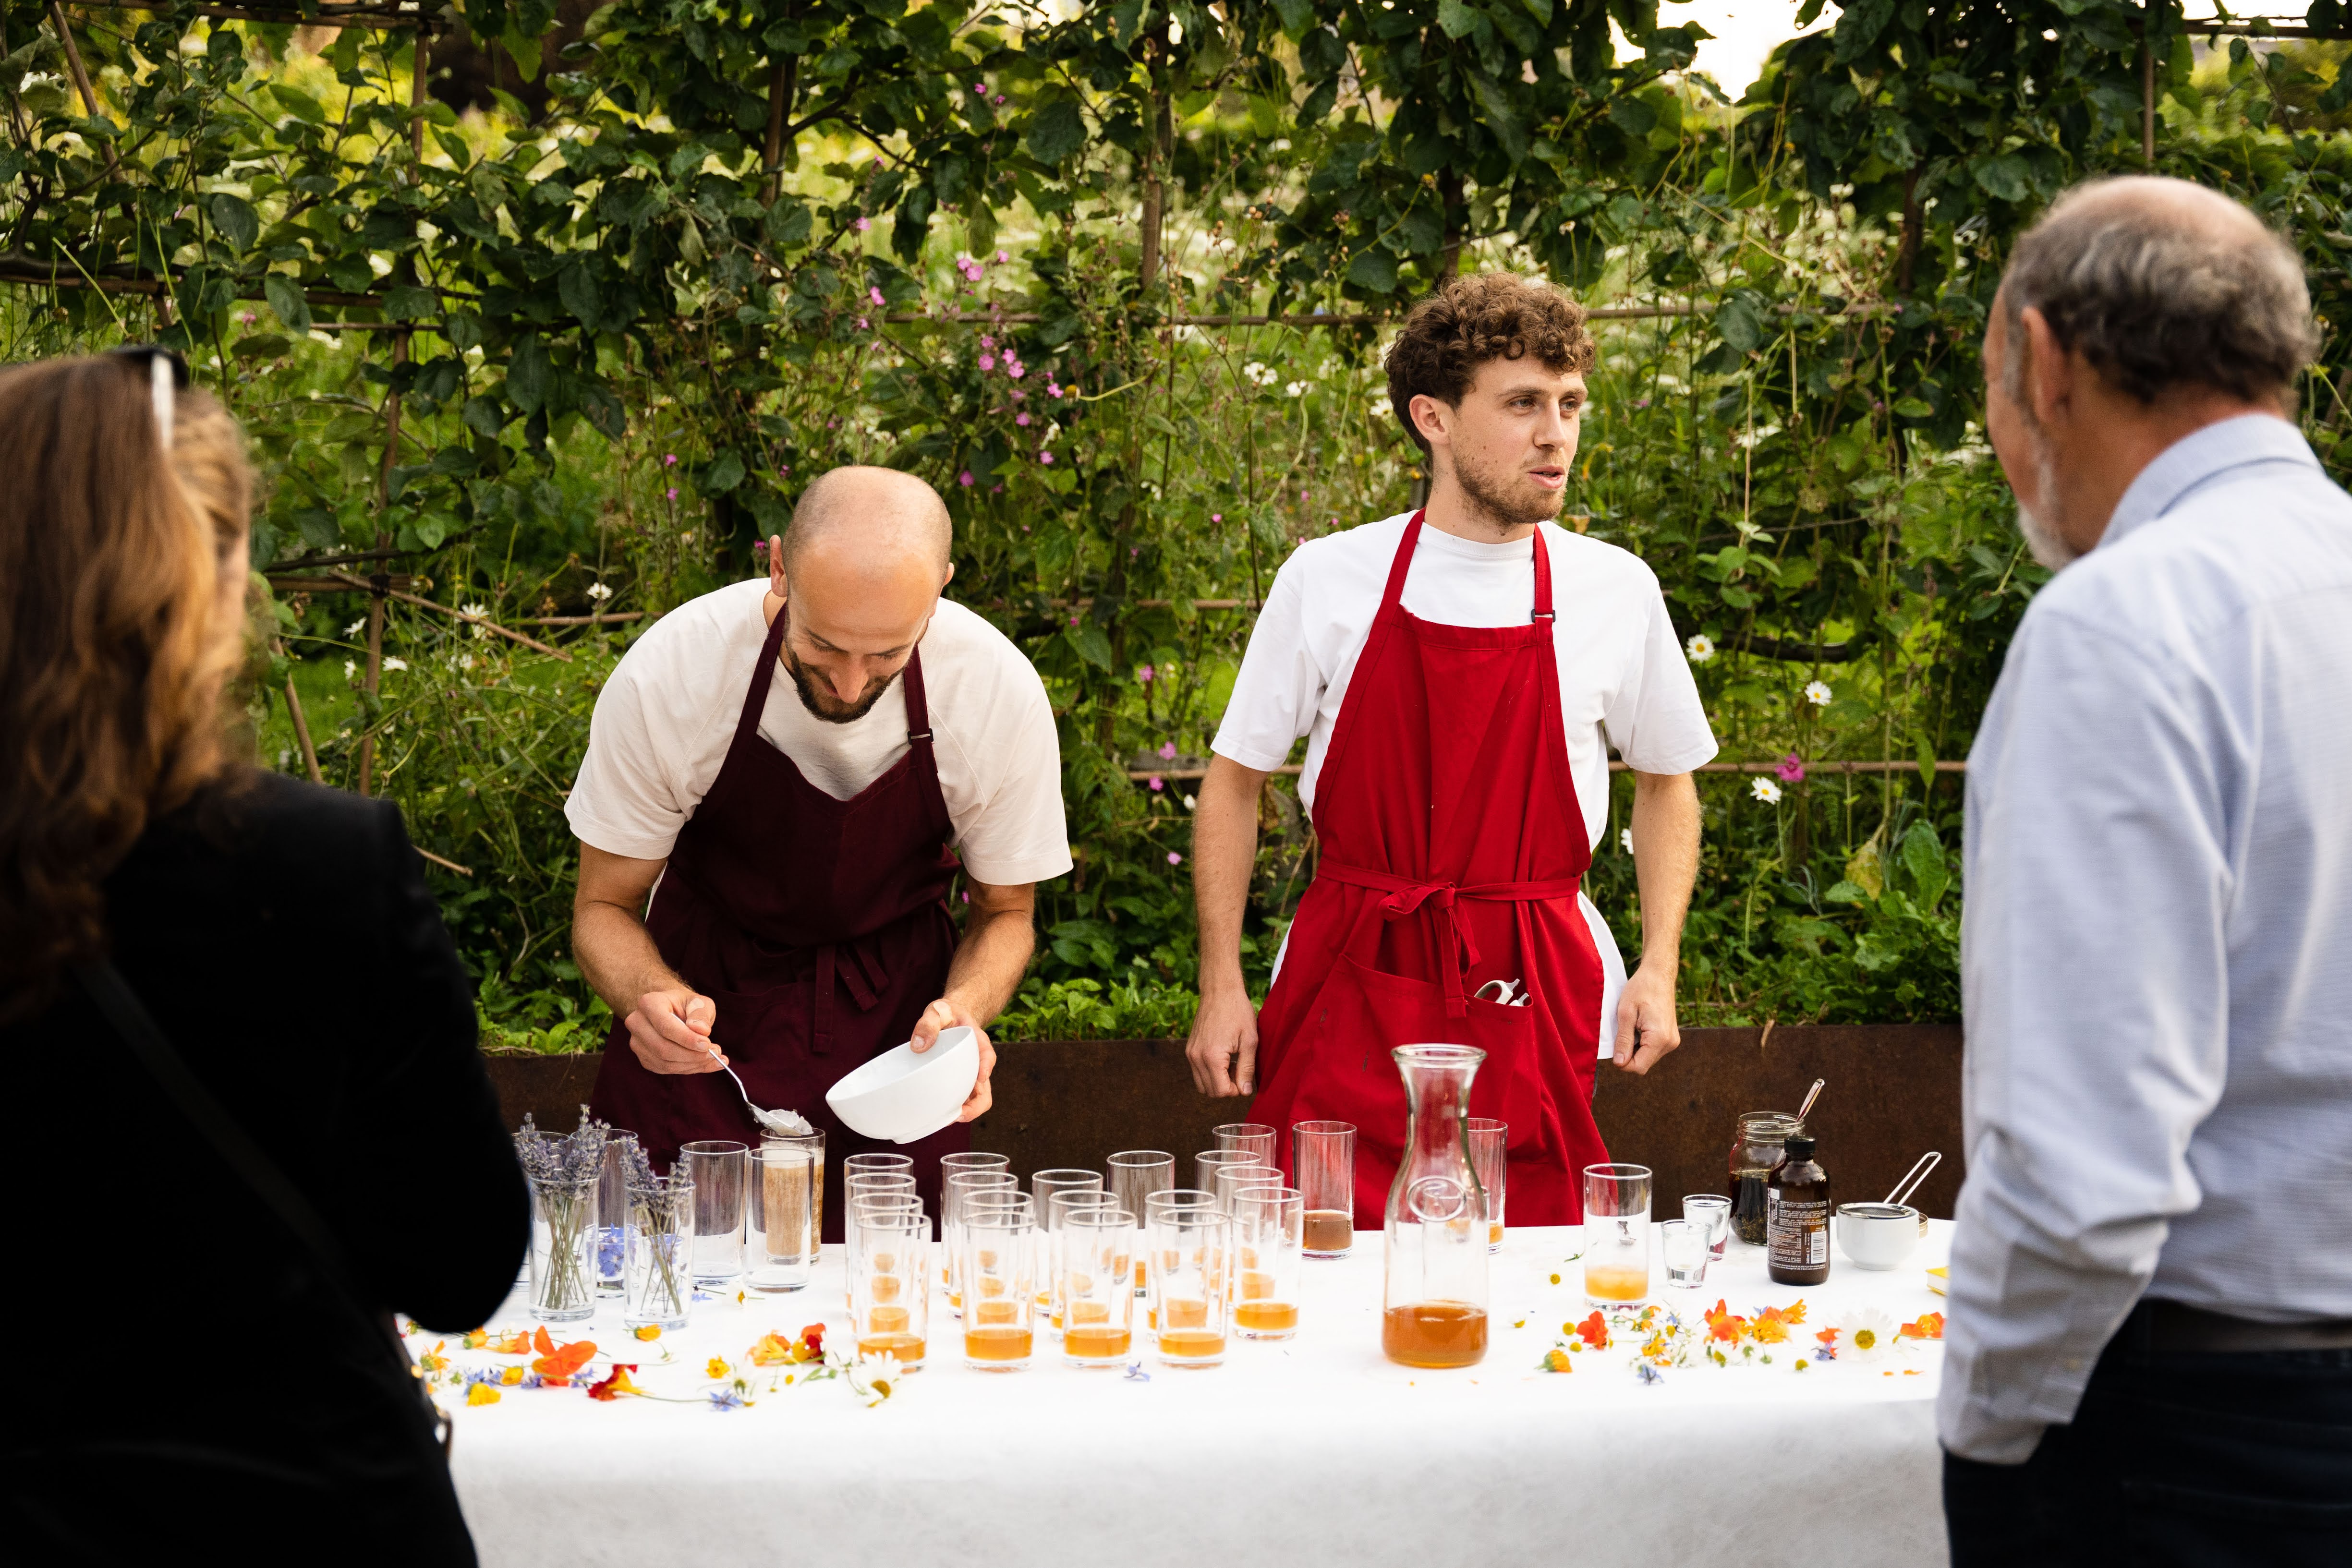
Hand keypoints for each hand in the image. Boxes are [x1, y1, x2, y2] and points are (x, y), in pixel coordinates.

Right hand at [623, 985, 723, 1074]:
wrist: (672, 1010)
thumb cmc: (686, 1005)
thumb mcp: (698, 1002)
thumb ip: (701, 1014)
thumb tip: (702, 1031)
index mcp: (649, 1003)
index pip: (665, 1026)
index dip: (687, 1039)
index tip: (707, 1044)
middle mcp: (637, 1023)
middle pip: (663, 1048)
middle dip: (692, 1055)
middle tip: (715, 1053)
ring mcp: (637, 1042)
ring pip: (664, 1062)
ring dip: (692, 1064)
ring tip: (715, 1058)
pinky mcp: (644, 1058)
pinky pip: (665, 1070)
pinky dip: (687, 1069)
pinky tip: (705, 1064)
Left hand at [911, 996, 996, 1122]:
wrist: (950, 1017)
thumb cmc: (946, 1014)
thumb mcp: (938, 1010)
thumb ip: (928, 1022)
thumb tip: (918, 1046)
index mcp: (979, 1043)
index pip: (987, 1057)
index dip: (985, 1069)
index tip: (979, 1078)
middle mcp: (978, 1064)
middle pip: (985, 1091)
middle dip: (975, 1107)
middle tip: (958, 1115)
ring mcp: (970, 1077)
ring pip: (975, 1101)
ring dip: (964, 1113)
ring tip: (945, 1120)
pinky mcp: (960, 1083)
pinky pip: (962, 1100)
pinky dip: (954, 1110)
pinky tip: (938, 1115)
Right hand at [1186, 985, 1259, 1096]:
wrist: (1219, 990)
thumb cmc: (1238, 1011)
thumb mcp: (1250, 1041)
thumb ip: (1247, 1069)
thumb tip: (1244, 1092)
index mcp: (1212, 1056)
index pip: (1221, 1091)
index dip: (1236, 1090)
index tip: (1246, 1078)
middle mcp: (1196, 1057)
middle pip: (1210, 1091)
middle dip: (1227, 1087)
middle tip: (1241, 1071)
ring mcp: (1190, 1053)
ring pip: (1202, 1084)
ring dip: (1218, 1081)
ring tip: (1233, 1065)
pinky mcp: (1189, 1049)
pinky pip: (1197, 1072)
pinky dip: (1210, 1072)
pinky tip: (1224, 1059)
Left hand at [1609, 961, 1681, 1074]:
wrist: (1658, 975)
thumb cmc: (1641, 989)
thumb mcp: (1625, 1013)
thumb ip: (1623, 1040)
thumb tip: (1619, 1063)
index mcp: (1660, 1038)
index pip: (1639, 1067)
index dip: (1622, 1062)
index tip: (1614, 1047)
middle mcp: (1670, 1043)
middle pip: (1643, 1064)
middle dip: (1628, 1054)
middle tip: (1621, 1032)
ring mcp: (1672, 1041)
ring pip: (1647, 1058)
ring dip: (1634, 1048)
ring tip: (1631, 1027)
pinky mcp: (1670, 1037)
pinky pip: (1652, 1049)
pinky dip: (1641, 1043)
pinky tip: (1637, 1027)